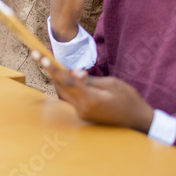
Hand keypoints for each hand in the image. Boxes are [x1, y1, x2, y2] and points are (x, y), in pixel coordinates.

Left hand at [32, 51, 153, 132]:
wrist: (138, 120)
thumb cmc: (128, 99)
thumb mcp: (111, 83)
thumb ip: (90, 79)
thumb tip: (74, 73)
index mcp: (92, 99)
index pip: (67, 81)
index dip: (53, 69)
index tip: (42, 58)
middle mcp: (83, 109)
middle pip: (60, 87)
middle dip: (49, 71)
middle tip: (38, 55)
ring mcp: (82, 114)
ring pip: (63, 93)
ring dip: (56, 78)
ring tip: (48, 62)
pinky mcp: (83, 115)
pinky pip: (70, 99)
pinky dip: (66, 87)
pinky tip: (64, 76)